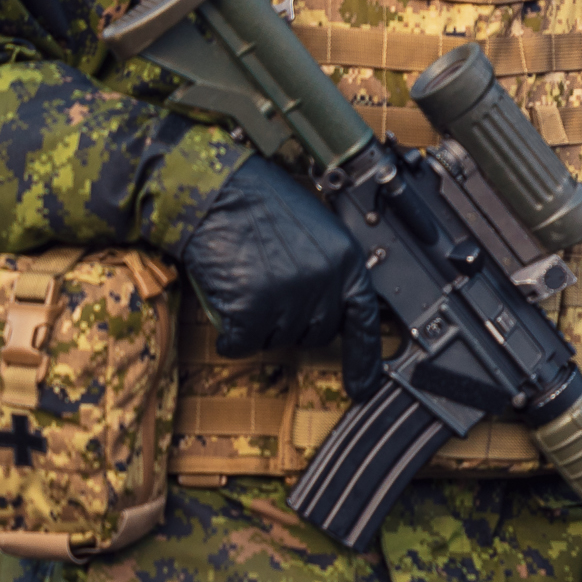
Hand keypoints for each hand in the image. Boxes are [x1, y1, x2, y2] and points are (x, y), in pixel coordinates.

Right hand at [171, 155, 384, 397]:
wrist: (216, 192)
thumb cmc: (260, 205)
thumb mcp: (316, 231)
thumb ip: (329, 269)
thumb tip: (329, 309)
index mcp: (345, 260)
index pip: (363, 320)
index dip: (365, 359)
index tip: (364, 388)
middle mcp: (324, 282)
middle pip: (314, 335)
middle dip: (291, 322)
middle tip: (268, 287)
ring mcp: (290, 297)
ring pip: (275, 341)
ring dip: (257, 323)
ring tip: (247, 280)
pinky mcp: (252, 309)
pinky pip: (240, 344)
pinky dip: (229, 332)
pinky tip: (226, 298)